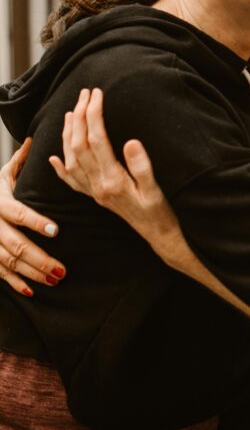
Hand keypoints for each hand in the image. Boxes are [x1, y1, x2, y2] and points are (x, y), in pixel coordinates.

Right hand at [0, 138, 65, 295]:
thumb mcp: (2, 174)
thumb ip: (20, 161)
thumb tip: (35, 139)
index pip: (18, 213)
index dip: (36, 222)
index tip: (55, 230)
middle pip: (16, 245)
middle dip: (40, 258)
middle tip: (63, 269)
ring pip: (9, 263)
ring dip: (32, 273)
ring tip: (55, 279)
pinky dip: (15, 283)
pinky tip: (32, 291)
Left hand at [49, 88, 189, 268]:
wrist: (159, 235)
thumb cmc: (161, 212)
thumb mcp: (156, 189)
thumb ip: (142, 166)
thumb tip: (130, 142)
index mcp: (113, 180)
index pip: (97, 140)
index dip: (95, 114)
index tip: (97, 94)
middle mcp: (98, 186)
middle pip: (80, 145)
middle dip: (80, 116)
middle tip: (85, 93)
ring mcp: (94, 192)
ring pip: (71, 159)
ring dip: (69, 134)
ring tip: (72, 112)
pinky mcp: (96, 197)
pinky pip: (72, 182)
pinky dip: (61, 168)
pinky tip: (55, 158)